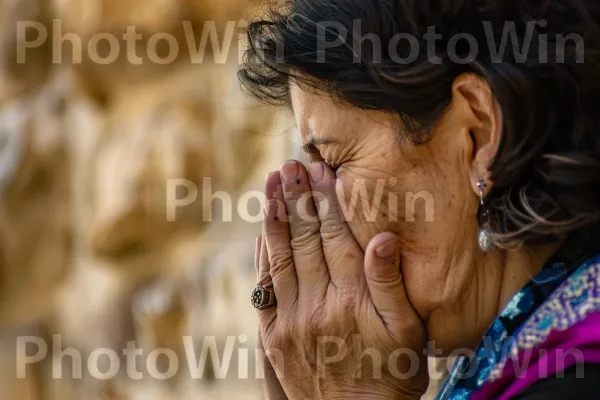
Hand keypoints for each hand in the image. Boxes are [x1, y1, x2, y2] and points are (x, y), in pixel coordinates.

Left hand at [256, 160, 428, 398]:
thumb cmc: (392, 374)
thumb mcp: (407, 332)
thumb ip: (390, 283)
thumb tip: (384, 237)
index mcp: (352, 298)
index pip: (336, 236)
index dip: (327, 200)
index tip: (321, 170)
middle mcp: (317, 304)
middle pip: (305, 239)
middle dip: (297, 198)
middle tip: (290, 165)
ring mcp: (291, 319)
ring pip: (281, 256)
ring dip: (275, 217)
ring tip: (271, 184)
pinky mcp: (273, 335)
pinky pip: (264, 287)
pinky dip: (263, 255)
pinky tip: (262, 231)